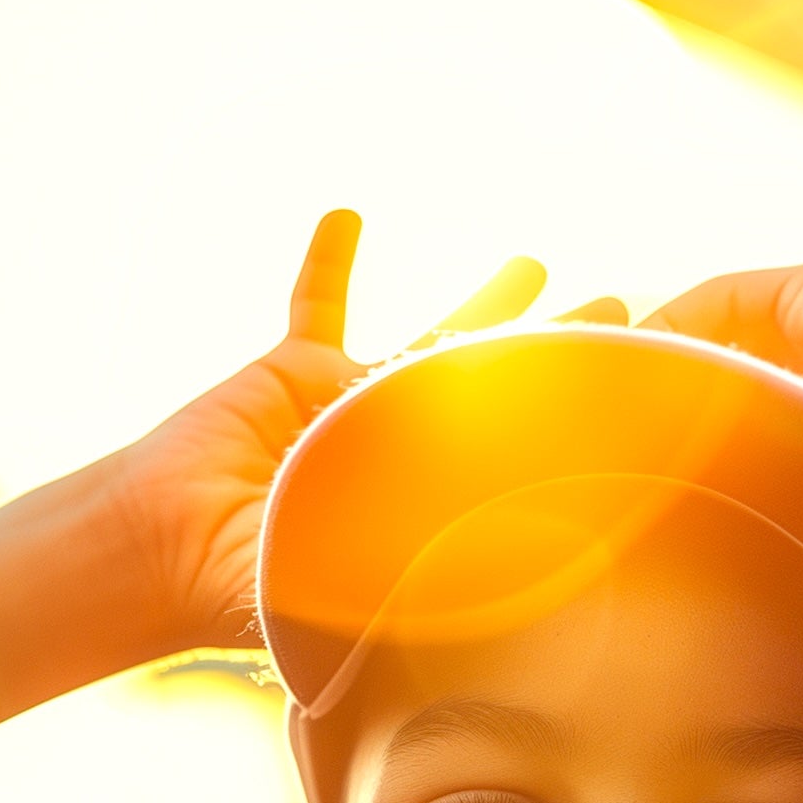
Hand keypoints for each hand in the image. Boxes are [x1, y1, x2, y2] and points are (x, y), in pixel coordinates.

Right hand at [101, 212, 622, 654]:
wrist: (167, 554)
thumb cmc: (265, 588)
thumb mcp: (373, 583)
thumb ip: (445, 564)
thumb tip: (548, 565)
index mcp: (433, 515)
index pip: (520, 466)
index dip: (573, 434)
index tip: (635, 399)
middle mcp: (405, 462)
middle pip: (497, 395)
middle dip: (557, 354)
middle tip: (620, 311)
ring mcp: (352, 414)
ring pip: (431, 343)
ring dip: (486, 303)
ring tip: (538, 264)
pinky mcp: (293, 374)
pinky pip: (315, 304)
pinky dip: (330, 261)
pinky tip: (346, 214)